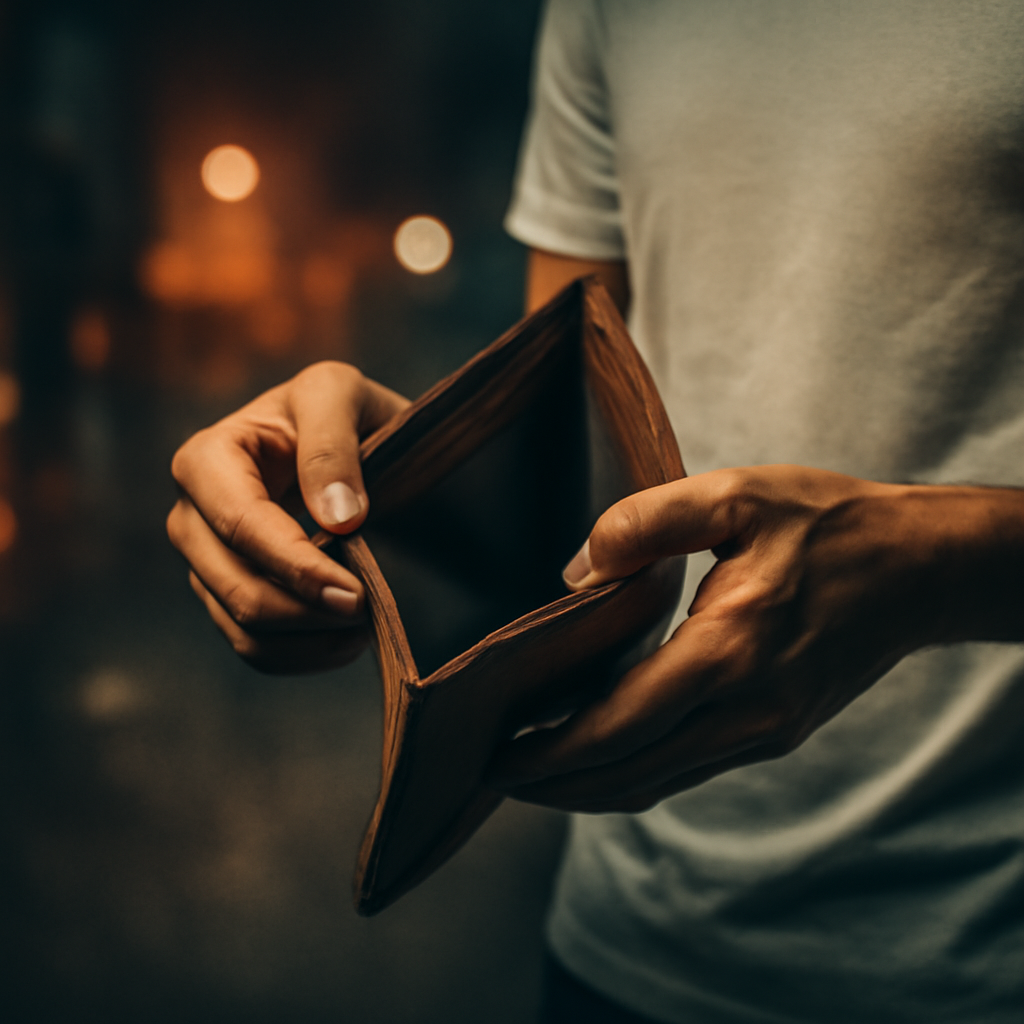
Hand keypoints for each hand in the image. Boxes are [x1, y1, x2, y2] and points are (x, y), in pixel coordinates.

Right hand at [167, 361, 408, 672]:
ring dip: (309, 640)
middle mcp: (193, 517)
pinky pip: (255, 647)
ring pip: (243, 628)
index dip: (296, 566)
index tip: (355, 593)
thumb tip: (338, 518)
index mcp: (207, 459)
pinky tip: (347, 639)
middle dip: (306, 611)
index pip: (240, 526)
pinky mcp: (230, 596)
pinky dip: (302, 655)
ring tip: (366, 626)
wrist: (347, 435)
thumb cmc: (336, 407)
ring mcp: (208, 562)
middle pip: (235, 587)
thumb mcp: (337, 393)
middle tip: (369, 611)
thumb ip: (332, 444)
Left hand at [489, 465, 962, 811]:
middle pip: (630, 773)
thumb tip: (577, 570)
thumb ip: (647, 521)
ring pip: (658, 782)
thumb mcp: (737, 494)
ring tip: (534, 773)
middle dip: (556, 784)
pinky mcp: (774, 732)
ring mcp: (764, 730)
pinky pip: (688, 768)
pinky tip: (602, 752)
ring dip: (590, 787)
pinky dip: (634, 771)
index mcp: (730, 651)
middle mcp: (747, 710)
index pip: (619, 725)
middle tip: (494, 774)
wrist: (919, 568)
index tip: (497, 756)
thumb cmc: (829, 523)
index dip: (551, 750)